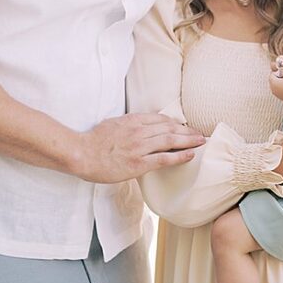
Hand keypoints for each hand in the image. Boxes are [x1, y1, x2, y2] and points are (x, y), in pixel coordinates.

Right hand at [75, 113, 204, 182]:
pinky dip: (179, 156)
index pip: (162, 119)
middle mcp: (139, 131)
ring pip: (170, 140)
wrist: (81, 153)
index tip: (186, 128)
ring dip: (189, 141)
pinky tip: (190, 155)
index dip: (177, 123)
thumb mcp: (114, 123)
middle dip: (188, 131)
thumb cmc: (94, 141)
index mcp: (133, 120)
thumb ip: (130, 124)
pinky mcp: (138, 163)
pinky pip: (164, 158)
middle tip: (201, 135)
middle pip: (170, 128)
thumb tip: (143, 125)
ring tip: (201, 142)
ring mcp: (139, 147)